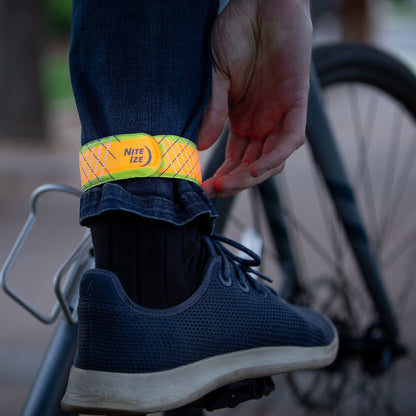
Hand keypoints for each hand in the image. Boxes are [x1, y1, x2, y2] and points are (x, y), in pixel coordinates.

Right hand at [198, 0, 311, 197]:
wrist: (260, 2)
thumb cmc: (237, 33)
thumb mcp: (217, 78)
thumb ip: (212, 113)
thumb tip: (199, 148)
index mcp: (242, 120)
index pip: (234, 159)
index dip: (221, 176)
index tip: (203, 188)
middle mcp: (262, 123)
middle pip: (252, 166)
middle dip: (234, 182)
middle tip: (214, 191)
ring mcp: (279, 115)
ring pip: (272, 160)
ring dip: (251, 176)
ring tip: (227, 183)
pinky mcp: (296, 104)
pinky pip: (290, 140)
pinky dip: (274, 157)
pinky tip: (254, 168)